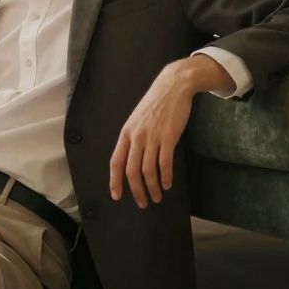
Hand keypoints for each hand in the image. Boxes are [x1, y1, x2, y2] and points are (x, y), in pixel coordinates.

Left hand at [109, 67, 195, 208]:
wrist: (173, 85)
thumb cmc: (155, 103)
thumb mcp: (137, 119)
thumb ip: (133, 137)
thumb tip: (130, 158)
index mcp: (126, 133)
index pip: (116, 162)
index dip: (115, 181)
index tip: (116, 196)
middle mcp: (136, 136)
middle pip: (132, 170)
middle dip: (136, 190)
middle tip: (142, 203)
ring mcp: (152, 137)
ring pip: (148, 170)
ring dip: (152, 188)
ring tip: (157, 197)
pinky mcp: (169, 137)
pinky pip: (165, 163)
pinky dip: (165, 177)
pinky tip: (167, 185)